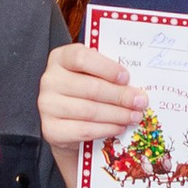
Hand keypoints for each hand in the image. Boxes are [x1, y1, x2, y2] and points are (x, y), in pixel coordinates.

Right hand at [36, 43, 146, 163]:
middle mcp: (49, 80)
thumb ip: (107, 74)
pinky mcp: (51, 129)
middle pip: (91, 87)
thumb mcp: (92, 75)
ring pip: (90, 111)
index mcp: (60, 58)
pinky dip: (106, 129)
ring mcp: (47, 106)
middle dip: (121, 96)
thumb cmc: (83, 91)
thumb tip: (136, 88)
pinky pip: (84, 130)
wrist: (64, 121)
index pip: (81, 58)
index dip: (106, 68)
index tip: (126, 78)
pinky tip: (119, 127)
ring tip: (134, 116)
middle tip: (140, 102)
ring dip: (118, 115)